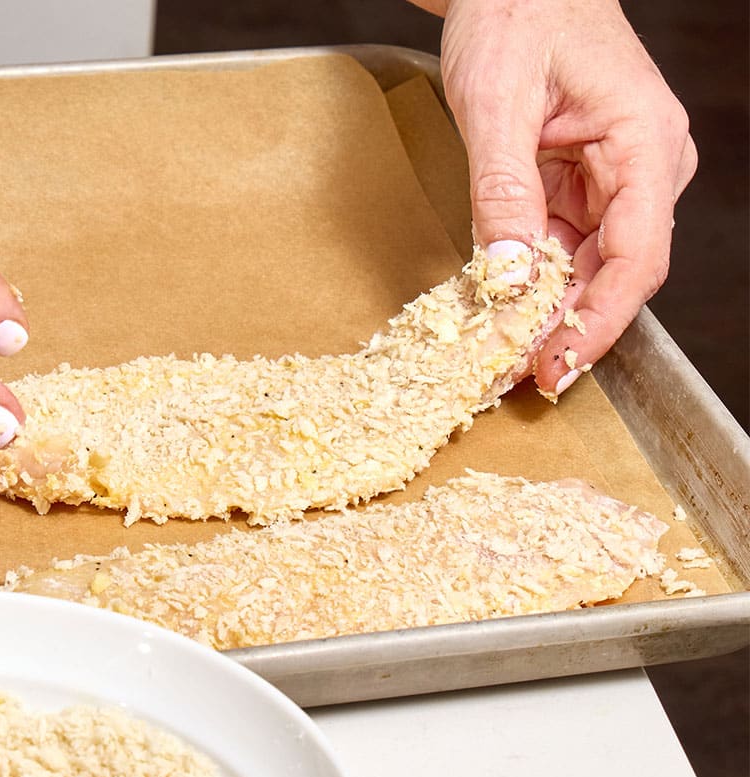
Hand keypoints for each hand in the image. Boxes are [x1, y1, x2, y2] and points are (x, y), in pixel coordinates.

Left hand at [410, 0, 696, 394]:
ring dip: (542, 313)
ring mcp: (611, 179)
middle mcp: (640, 168)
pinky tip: (498, 313)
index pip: (637, 256)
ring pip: (583, 267)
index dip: (599, 321)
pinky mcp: (578, 184)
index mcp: (644, 143)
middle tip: (512, 377)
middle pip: (611, 273)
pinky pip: (558, 246)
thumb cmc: (518, 15)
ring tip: (498, 358)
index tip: (558, 364)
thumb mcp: (496, 103)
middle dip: (563, 329)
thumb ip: (503, 189)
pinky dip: (529, 281)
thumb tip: (510, 273)